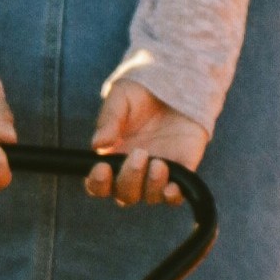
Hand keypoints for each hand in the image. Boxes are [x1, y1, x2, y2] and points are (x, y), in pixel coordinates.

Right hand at [87, 80, 206, 206]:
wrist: (176, 82)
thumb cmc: (141, 92)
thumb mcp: (121, 98)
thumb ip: (109, 120)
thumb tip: (97, 145)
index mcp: (112, 158)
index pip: (99, 184)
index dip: (98, 183)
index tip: (102, 168)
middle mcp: (133, 172)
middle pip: (125, 194)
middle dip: (129, 179)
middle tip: (139, 154)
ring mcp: (157, 174)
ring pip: (149, 196)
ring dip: (151, 185)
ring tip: (158, 164)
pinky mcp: (182, 170)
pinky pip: (176, 194)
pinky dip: (173, 195)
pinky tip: (172, 188)